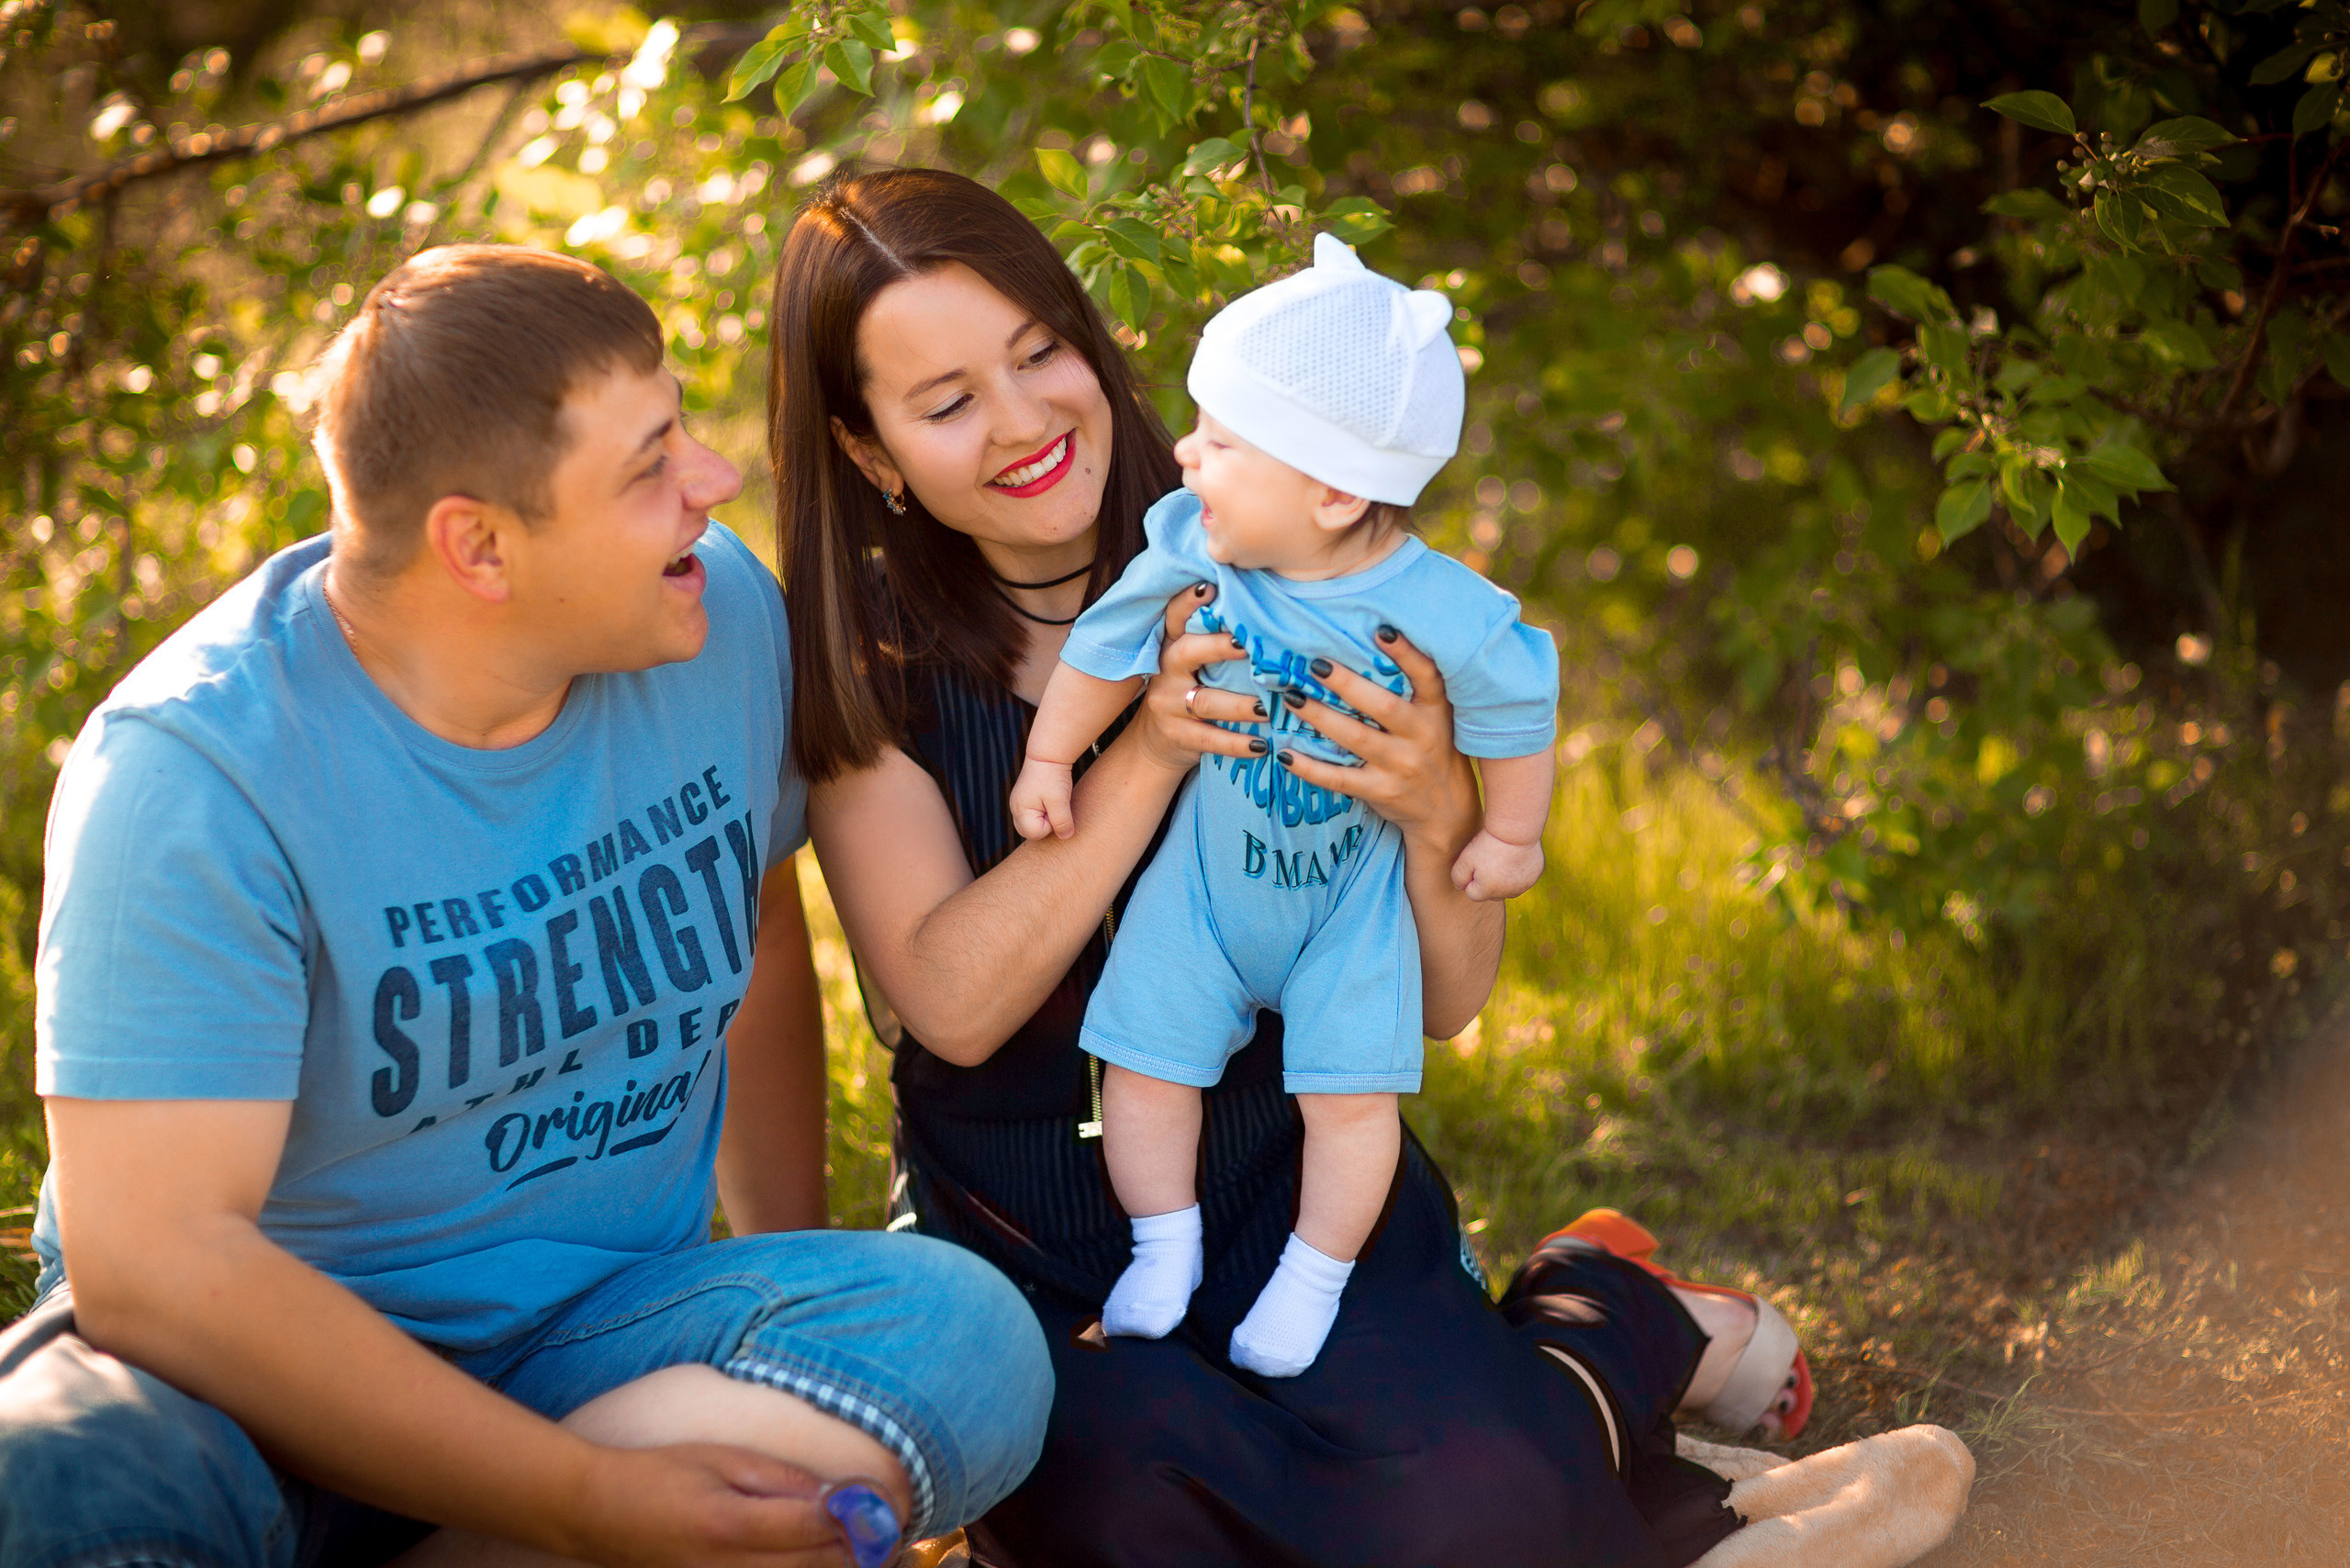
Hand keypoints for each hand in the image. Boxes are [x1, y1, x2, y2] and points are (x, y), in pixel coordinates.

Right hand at [563, 1442, 856, 1567]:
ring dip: (831, 1567)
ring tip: (854, 1547)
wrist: (597, 1513)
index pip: (814, 1530)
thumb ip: (782, 1479)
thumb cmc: (660, 1475)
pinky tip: (811, 1558)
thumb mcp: (723, 1460)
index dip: (856, 1520)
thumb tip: (836, 1494)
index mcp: (731, 1524)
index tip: (881, 1507)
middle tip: (881, 1531)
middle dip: (854, 1551)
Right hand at [1011, 757, 1076, 839]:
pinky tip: (1050, 801)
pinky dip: (1044, 813)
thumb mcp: (1060, 800)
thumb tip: (1065, 836)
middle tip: (1055, 806)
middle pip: (1031, 833)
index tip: (1056, 807)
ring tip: (1053, 802)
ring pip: (1033, 826)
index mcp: (1020, 810)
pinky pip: (1034, 817)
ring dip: (1046, 819)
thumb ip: (1062, 821)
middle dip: (1047, 825)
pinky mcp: (1025, 801)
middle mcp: (1015, 809)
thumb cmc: (1053, 776)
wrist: (1048, 754)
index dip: (1051, 825)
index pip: (1036, 834)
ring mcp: (1019, 805)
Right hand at [1130, 583, 1263, 773]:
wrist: (1156, 743)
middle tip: (1249, 645)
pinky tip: (1262, 745)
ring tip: (1269, 708)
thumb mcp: (1191, 662)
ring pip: (1206, 702)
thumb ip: (1214, 638)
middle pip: (1188, 653)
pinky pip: (1210, 739)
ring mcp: (1168, 704)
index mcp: (1171, 645)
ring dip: (1240, 705)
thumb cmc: (1188, 690)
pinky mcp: (1177, 736)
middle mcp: (1166, 671)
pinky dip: (1237, 743)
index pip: (1175, 617)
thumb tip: (1263, 611)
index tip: (1209, 587)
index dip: (1187, 601)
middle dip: (1218, 646)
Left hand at [1275, 629, 1480, 855]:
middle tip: (1314, 664)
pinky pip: (1339, 779)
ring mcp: (1401, 766)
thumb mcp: (1436, 717)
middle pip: (1382, 706)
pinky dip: (1310, 767)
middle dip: (1346, 684)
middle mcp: (1421, 736)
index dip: (1407, 653)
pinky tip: (1285, 753)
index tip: (1381, 630)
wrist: (1446, 810)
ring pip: (1355, 738)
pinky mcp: (1381, 791)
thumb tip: (1369, 642)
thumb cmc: (1434, 748)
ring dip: (1320, 716)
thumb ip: (1412, 689)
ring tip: (1291, 697)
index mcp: (1436, 711)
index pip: (1426, 676)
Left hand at [1451, 829, 1543, 901]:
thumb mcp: (1465, 859)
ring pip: (1507, 888)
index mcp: (1490, 891)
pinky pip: (1522, 879)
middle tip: (1489, 859)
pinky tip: (1514, 856)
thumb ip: (1458, 878)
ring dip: (1503, 879)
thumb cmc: (1488, 843)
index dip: (1471, 877)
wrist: (1517, 830)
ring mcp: (1523, 886)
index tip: (1476, 861)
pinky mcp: (1534, 876)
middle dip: (1487, 881)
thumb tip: (1461, 888)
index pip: (1473, 893)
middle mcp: (1508, 893)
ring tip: (1501, 858)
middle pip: (1491, 893)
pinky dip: (1517, 871)